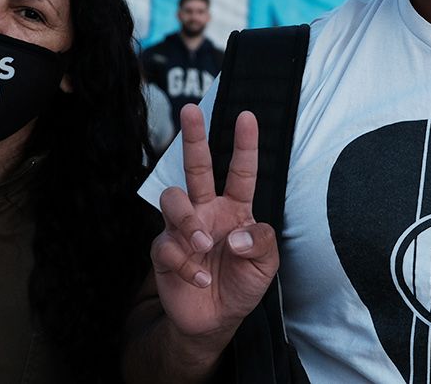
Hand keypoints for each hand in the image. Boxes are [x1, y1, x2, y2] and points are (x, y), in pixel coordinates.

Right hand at [150, 105, 279, 340]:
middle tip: (191, 110)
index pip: (241, 171)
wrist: (215, 320)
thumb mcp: (266, 264)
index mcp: (235, 208)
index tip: (247, 116)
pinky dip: (187, 264)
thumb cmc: (242, 284)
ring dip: (188, 221)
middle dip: (193, 137)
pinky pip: (167, 245)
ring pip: (173, 199)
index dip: (244, 144)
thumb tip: (236, 234)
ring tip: (205, 244)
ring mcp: (182, 228)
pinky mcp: (164, 251)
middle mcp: (206, 210)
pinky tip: (202, 278)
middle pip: (196, 166)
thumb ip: (261, 242)